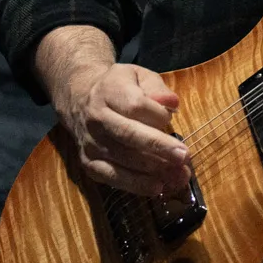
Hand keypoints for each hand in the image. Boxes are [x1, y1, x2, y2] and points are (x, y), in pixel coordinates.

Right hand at [38, 27, 190, 195]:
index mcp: (109, 92)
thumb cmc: (119, 87)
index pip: (134, 105)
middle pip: (128, 134)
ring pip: (122, 158)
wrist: (78, 98)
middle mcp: (96, 118)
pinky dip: (135, 184)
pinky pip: (112, 177)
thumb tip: (172, 103)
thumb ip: (157, 88)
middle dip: (158, 146)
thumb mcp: (138, 76)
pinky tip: (157, 187)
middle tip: (184, 155)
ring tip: (179, 175)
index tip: (172, 118)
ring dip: (153, 169)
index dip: (157, 114)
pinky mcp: (88, 163)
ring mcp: (91, 143)